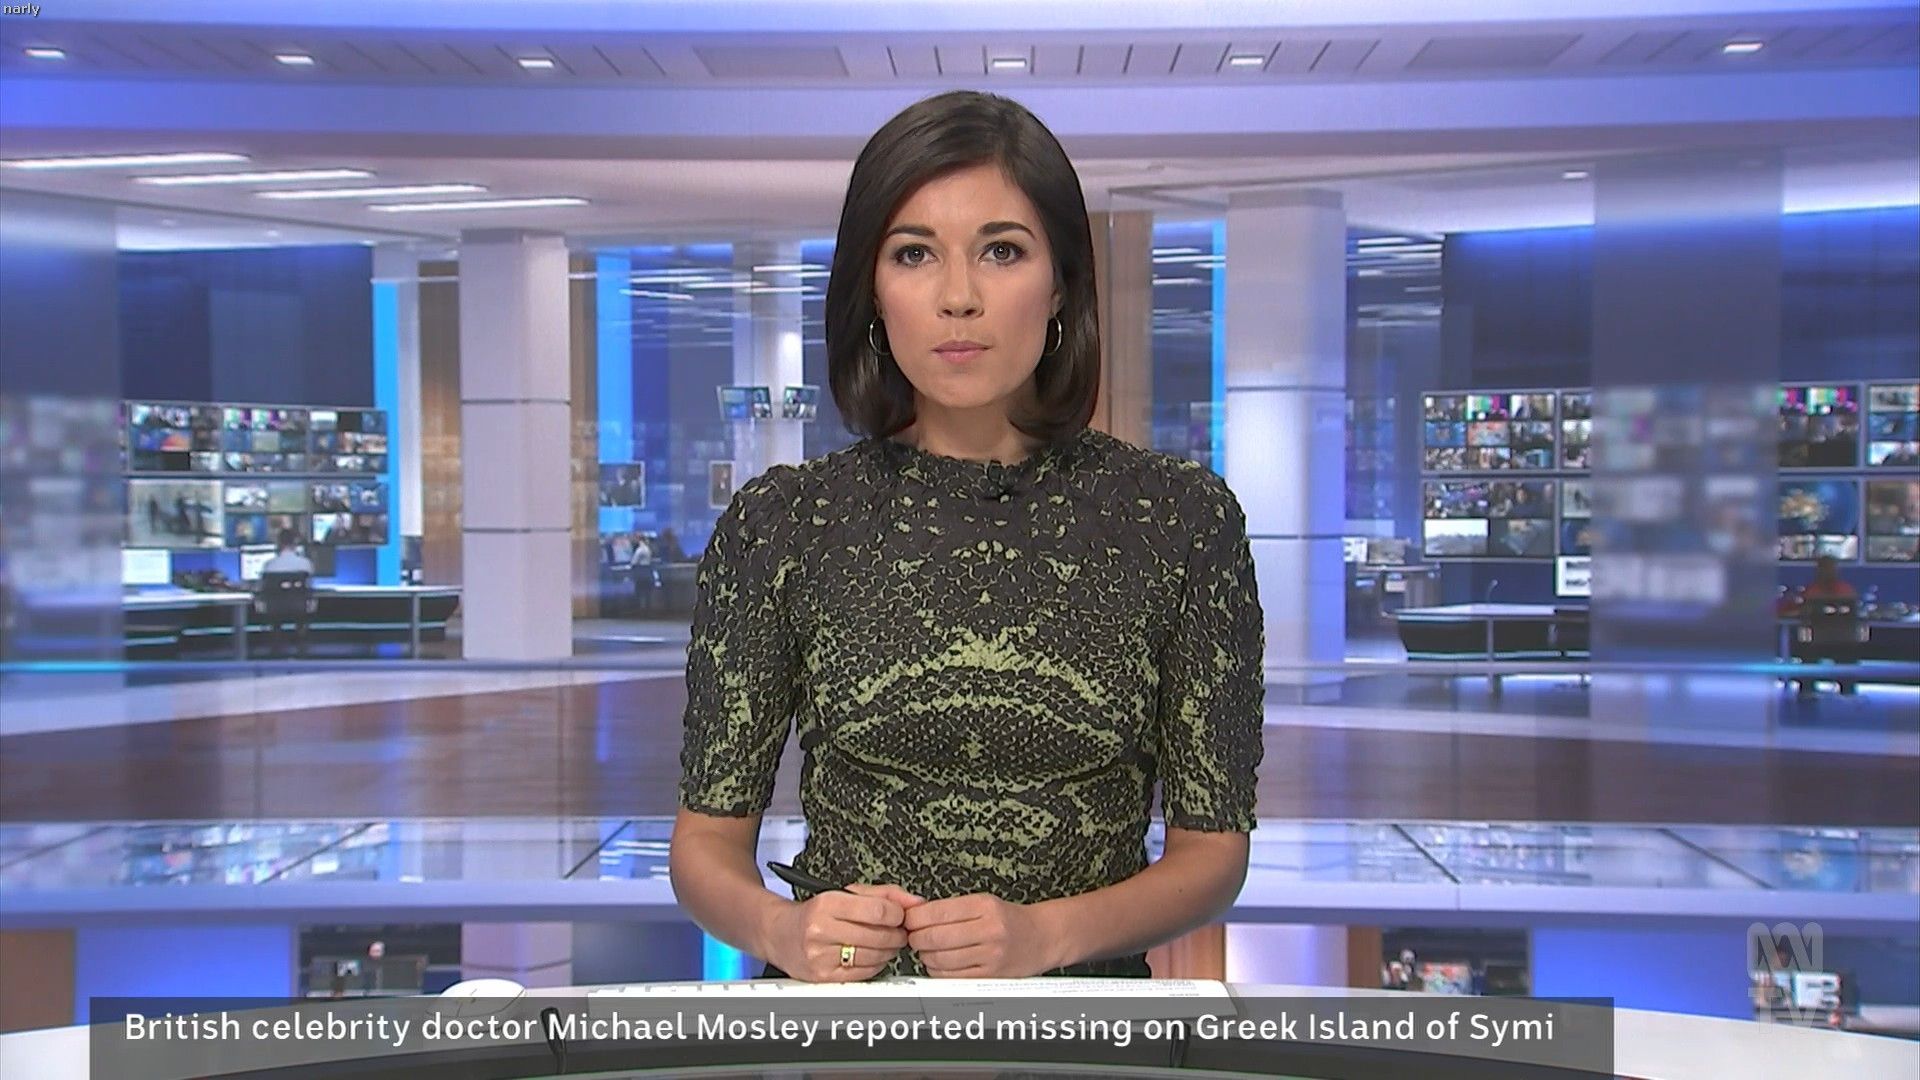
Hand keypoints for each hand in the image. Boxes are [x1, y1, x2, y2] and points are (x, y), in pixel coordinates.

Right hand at [765, 883, 923, 982]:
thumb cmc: (816, 912)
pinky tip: (872, 955)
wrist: (780, 934)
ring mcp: (820, 956)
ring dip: (889, 951)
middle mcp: (821, 930)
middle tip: (898, 931)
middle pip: (879, 936)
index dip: (898, 914)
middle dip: (897, 934)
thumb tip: (916, 902)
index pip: (878, 911)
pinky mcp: (823, 976)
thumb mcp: (846, 893)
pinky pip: (864, 973)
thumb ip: (885, 894)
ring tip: (885, 942)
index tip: (900, 916)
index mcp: (827, 904)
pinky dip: (876, 965)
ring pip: (874, 956)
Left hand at [904, 894, 1061, 978]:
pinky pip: (951, 977)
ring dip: (926, 956)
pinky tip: (941, 963)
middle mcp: (989, 930)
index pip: (936, 912)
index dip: (914, 918)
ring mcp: (990, 955)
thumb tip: (914, 915)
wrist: (1041, 938)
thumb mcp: (983, 902)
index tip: (908, 919)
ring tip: (928, 949)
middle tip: (913, 936)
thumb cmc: (1008, 919)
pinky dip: (937, 971)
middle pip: (934, 937)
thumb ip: (951, 909)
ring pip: (939, 959)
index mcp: (984, 906)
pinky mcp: (990, 975)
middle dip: (916, 938)